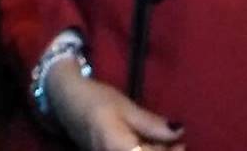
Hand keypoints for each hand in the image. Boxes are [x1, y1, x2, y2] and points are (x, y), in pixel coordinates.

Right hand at [48, 66, 183, 150]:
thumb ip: (152, 124)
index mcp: (120, 149)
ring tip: (165, 142)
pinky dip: (141, 150)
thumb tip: (179, 131)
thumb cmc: (96, 99)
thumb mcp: (126, 107)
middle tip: (177, 143)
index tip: (182, 144)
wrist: (65, 100)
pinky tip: (148, 144)